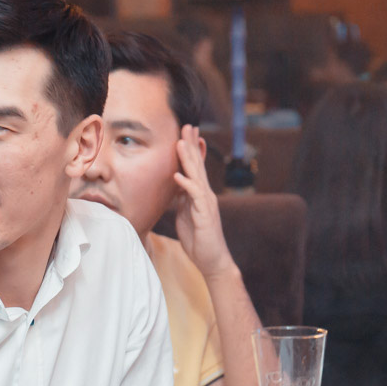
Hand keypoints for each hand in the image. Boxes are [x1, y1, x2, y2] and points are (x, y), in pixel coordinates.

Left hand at [172, 125, 235, 278]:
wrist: (212, 259)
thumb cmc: (198, 239)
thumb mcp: (185, 215)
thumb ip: (182, 200)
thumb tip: (175, 187)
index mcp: (200, 195)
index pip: (195, 168)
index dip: (190, 150)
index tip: (184, 133)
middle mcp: (205, 195)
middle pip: (197, 165)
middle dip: (191, 145)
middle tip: (187, 126)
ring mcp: (206, 203)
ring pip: (197, 176)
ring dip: (188, 159)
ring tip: (180, 142)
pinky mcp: (205, 214)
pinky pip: (195, 196)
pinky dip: (186, 184)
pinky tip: (177, 175)